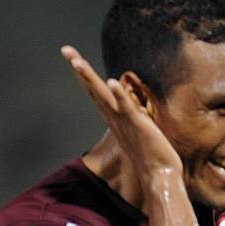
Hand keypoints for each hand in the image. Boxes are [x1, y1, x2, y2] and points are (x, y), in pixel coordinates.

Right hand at [60, 45, 182, 179]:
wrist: (159, 176)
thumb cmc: (151, 155)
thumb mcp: (139, 130)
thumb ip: (132, 117)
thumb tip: (132, 106)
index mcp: (115, 118)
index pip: (96, 93)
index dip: (84, 75)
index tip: (73, 58)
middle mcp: (115, 119)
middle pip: (93, 90)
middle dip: (80, 69)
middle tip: (65, 49)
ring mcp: (125, 122)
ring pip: (104, 97)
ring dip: (90, 79)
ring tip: (77, 62)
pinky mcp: (139, 126)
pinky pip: (127, 108)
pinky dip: (119, 95)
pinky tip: (112, 81)